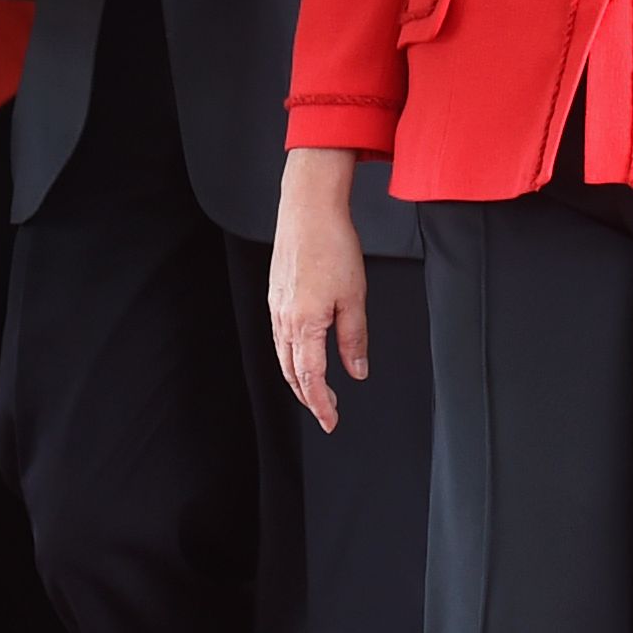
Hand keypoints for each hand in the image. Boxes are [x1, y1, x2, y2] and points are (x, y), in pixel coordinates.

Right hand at [268, 148, 369, 432]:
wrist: (308, 210)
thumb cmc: (333, 246)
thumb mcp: (355, 297)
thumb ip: (354, 339)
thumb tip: (356, 372)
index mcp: (304, 324)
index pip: (310, 378)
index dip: (321, 404)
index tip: (332, 421)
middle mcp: (284, 320)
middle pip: (292, 373)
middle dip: (309, 397)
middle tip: (327, 413)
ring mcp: (276, 308)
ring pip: (283, 356)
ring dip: (299, 379)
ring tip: (317, 391)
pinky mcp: (275, 296)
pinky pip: (280, 338)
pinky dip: (291, 356)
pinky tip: (303, 356)